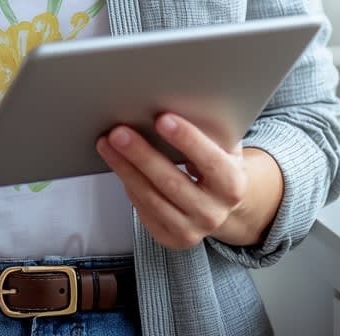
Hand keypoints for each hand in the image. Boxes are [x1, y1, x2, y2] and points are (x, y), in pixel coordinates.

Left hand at [96, 113, 253, 249]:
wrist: (220, 202)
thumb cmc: (216, 161)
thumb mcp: (222, 145)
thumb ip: (208, 129)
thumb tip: (178, 100)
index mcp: (232, 185)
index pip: (210, 161)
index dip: (187, 140)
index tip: (163, 118)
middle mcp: (214, 213)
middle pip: (172, 182)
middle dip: (142, 155)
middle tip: (119, 131)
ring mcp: (191, 230)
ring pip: (151, 198)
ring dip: (124, 168)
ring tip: (107, 143)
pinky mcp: (170, 238)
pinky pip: (143, 210)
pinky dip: (128, 184)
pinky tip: (117, 163)